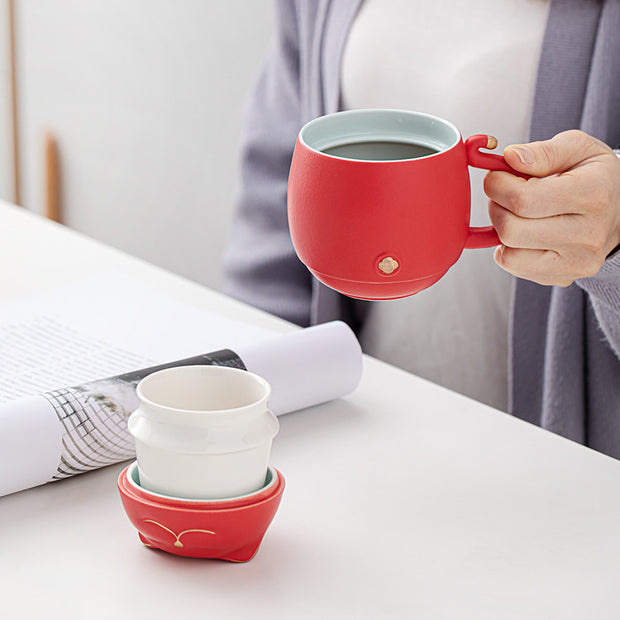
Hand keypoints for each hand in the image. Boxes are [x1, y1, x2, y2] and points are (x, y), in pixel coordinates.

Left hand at [483, 130, 619, 286]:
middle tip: (503, 195)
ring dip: (501, 232)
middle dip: (496, 207)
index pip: (524, 200)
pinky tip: (526, 232)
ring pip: (510, 256)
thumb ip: (542, 152)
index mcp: (593, 195)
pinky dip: (510, 248)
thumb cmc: (593, 176)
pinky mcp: (564, 277)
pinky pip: (515, 268)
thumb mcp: (577, 149)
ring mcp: (577, 261)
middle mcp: (588, 234)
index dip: (497, 186)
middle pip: (511, 231)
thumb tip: (510, 158)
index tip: (495, 176)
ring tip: (515, 214)